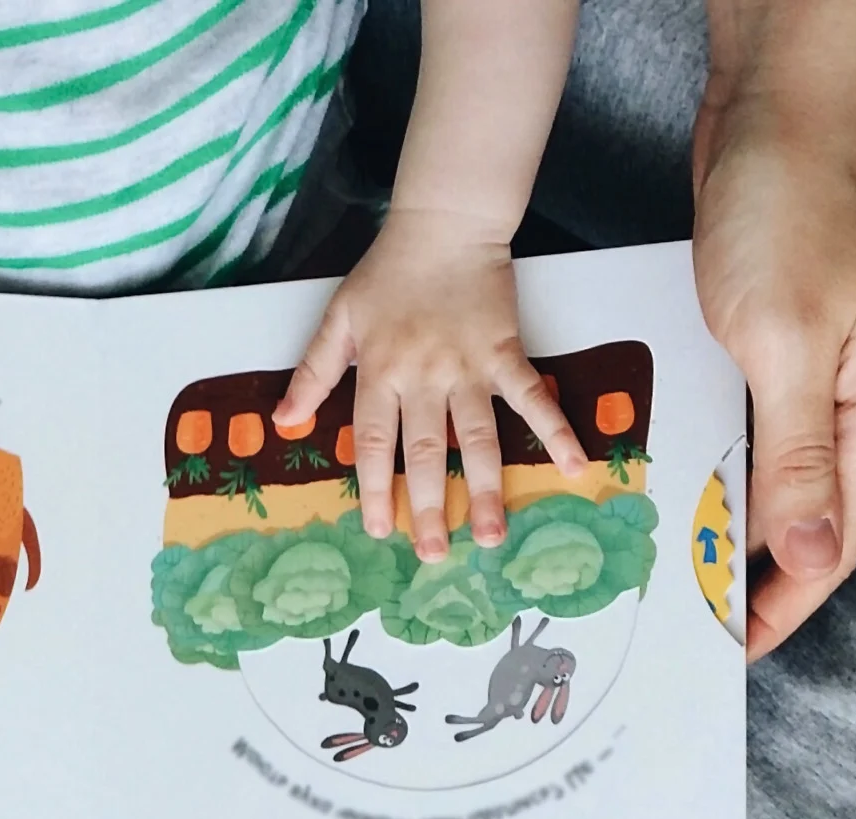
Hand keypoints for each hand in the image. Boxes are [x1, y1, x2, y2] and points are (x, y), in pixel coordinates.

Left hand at [276, 210, 586, 562]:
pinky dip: (555, 429)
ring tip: (492, 536)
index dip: (376, 488)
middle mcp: (424, 377)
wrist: (444, 227)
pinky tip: (573, 466)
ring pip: (476, 438)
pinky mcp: (507, 352)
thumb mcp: (338, 319)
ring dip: (484, 488)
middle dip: (428, 506)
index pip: (375, 442)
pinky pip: (532, 396)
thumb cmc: (388, 273)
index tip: (379, 529)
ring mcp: (469, 367)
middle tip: (435, 554)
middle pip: (424, 452)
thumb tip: (282, 422)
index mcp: (380, 371)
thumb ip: (312, 373)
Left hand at [692, 92, 855, 661]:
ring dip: (725, 520)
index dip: (784, 603)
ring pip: (772, 474)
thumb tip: (809, 559)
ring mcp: (819, 369)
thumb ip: (797, 454)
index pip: (834, 541)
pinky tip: (670, 482)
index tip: (731, 650)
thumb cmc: (790, 212)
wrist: (778, 112)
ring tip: (666, 572)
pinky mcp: (778, 338)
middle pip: (807, 518)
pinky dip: (712, 461)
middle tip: (683, 622)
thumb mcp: (788, 342)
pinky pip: (746, 425)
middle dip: (749, 575)